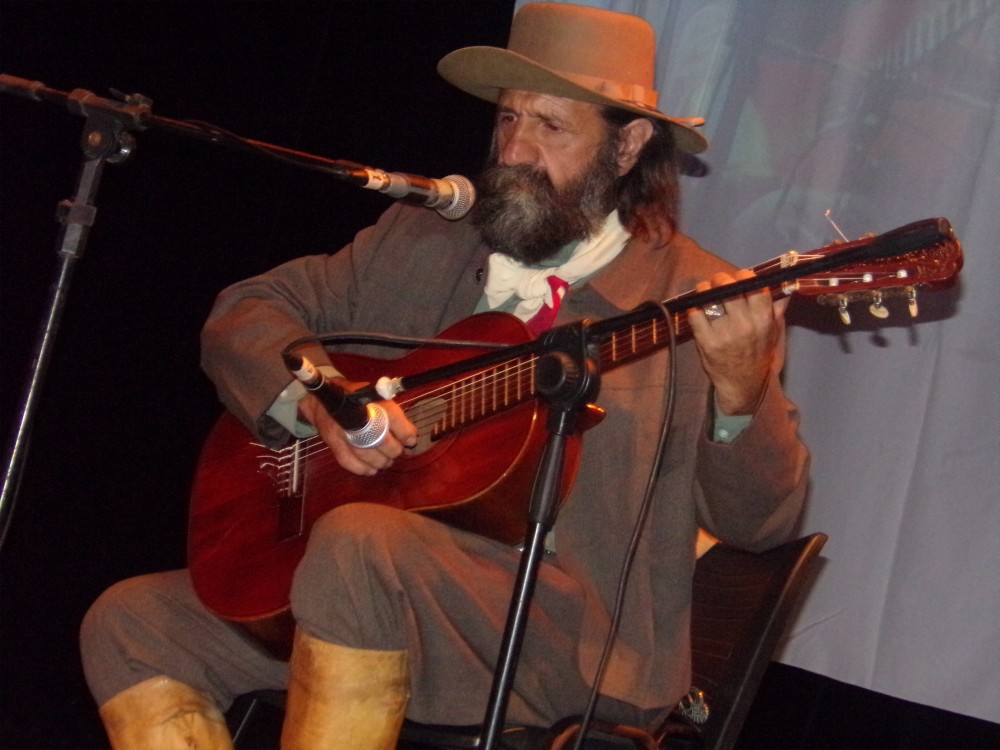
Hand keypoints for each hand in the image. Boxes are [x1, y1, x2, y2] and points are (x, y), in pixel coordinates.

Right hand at [298, 380, 416, 475]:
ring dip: (380, 461)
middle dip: (393, 449)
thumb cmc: (356, 400)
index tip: (411, 440)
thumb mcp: (377, 399)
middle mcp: (356, 415)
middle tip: (397, 452)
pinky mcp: (333, 442)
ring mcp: (343, 430)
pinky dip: (362, 468)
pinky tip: (371, 469)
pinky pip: (348, 461)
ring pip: (366, 453)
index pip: (393, 417)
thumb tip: (411, 438)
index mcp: (370, 400)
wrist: (323, 400)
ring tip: (386, 461)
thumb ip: (395, 417)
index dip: (405, 432)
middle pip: (380, 439)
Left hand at [687, 269, 788, 415]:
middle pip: (728, 287)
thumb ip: (778, 306)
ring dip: (704, 289)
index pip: (753, 285)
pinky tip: (697, 306)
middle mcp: (744, 324)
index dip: (744, 275)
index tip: (739, 278)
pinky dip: (694, 306)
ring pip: (709, 298)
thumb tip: (784, 281)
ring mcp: (723, 333)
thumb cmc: (760, 354)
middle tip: (719, 282)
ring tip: (704, 290)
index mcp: (764, 319)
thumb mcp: (776, 331)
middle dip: (721, 279)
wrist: (744, 385)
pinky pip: (695, 314)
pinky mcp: (706, 341)